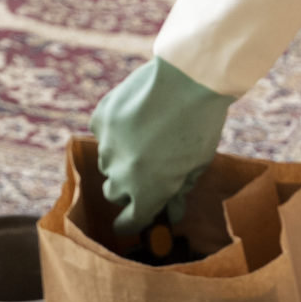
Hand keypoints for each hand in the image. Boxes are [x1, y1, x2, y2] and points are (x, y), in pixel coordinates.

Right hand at [91, 57, 230, 235]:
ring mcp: (107, 146)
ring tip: (144, 136)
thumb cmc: (200, 124)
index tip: (131, 220)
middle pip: (114, 193)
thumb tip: (171, 211)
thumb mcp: (197, 164)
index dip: (130, 223)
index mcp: (147, 193)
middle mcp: (121, 174)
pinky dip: (114, 130)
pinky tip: (135, 115)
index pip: (128, 223)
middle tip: (145, 172)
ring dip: (120, 158)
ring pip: (107, 162)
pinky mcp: (100, 120)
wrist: (190, 78)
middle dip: (127, 188)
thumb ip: (178, 190)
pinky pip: (103, 134)